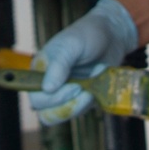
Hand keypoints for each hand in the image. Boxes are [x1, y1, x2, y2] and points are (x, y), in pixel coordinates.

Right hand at [29, 0, 138, 124]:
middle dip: (67, 104)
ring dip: (80, 106)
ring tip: (92, 88)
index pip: (36, 97)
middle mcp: (50, 84)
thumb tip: (47, 88)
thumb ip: (59, 63)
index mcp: (41, 70)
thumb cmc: (88, 34)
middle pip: (47, 112)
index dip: (52, 99)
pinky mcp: (80, 98)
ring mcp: (65, 93)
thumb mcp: (72, 43)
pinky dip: (90, 103)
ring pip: (63, 115)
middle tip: (84, 88)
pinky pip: (80, 111)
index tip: (74, 86)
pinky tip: (98, 86)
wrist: (112, 35)